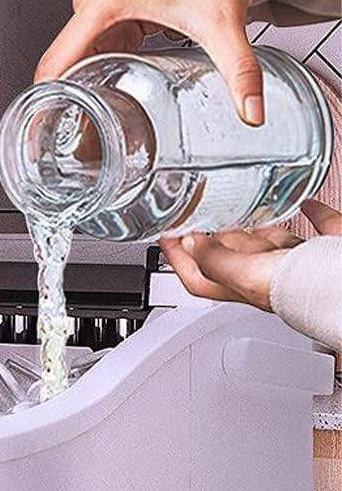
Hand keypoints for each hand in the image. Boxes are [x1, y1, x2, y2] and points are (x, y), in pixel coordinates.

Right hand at [36, 0, 264, 123]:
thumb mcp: (221, 23)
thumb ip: (238, 71)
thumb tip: (250, 111)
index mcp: (103, 5)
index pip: (55, 64)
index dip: (43, 104)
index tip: (38, 134)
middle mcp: (91, 4)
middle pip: (58, 68)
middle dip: (60, 108)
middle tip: (66, 149)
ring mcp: (95, 9)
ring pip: (70, 64)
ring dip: (74, 96)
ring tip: (80, 134)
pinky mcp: (105, 15)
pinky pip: (85, 54)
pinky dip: (88, 79)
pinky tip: (97, 102)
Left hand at [159, 200, 339, 309]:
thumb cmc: (305, 289)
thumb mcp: (245, 273)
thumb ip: (215, 260)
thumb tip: (190, 243)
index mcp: (244, 286)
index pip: (199, 277)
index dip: (176, 259)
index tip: (164, 237)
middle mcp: (269, 277)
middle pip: (233, 259)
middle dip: (214, 240)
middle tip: (199, 219)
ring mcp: (299, 263)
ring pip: (271, 245)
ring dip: (257, 229)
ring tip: (243, 210)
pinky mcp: (329, 248)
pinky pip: (318, 227)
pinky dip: (310, 213)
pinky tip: (306, 202)